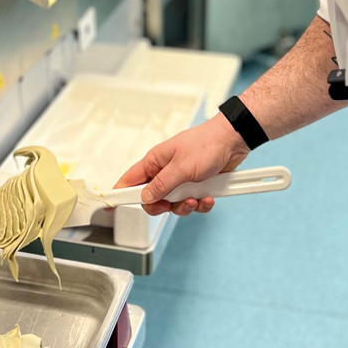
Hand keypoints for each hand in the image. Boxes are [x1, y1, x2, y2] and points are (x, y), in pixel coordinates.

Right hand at [114, 113, 249, 215]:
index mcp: (155, 162)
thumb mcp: (181, 167)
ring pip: (173, 204)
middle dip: (162, 206)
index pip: (130, 180)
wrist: (233, 141)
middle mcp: (165, 171)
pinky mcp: (196, 186)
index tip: (113, 205)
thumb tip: (145, 197)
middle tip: (169, 205)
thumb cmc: (207, 144)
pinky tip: (208, 197)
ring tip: (196, 199)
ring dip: (185, 206)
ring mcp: (181, 180)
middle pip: (152, 198)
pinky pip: (192, 203)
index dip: (121, 193)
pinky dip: (200, 204)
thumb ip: (161, 185)